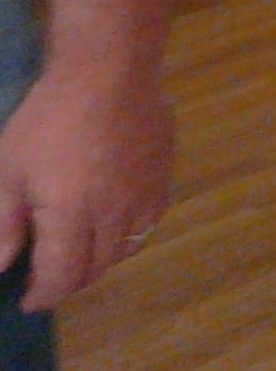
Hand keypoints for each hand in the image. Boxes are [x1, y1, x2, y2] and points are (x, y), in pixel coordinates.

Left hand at [0, 56, 173, 309]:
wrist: (110, 69)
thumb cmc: (49, 118)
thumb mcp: (8, 168)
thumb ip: (4, 223)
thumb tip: (0, 265)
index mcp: (72, 215)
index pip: (62, 277)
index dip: (43, 295)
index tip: (27, 300)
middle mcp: (114, 214)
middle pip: (97, 268)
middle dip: (70, 282)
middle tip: (48, 277)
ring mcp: (145, 195)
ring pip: (127, 248)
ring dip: (100, 260)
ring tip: (80, 252)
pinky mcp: (164, 175)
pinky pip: (150, 221)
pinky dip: (129, 234)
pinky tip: (113, 221)